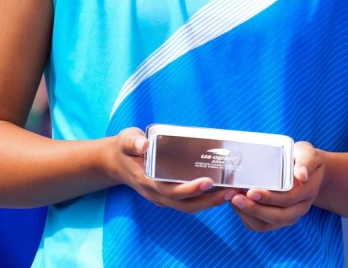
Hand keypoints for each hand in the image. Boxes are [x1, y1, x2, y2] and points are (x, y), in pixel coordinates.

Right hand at [108, 128, 236, 212]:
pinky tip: (220, 190)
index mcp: (147, 181)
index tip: (208, 182)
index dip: (189, 189)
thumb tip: (143, 145)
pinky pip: (187, 202)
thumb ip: (133, 142)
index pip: (170, 190)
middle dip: (208, 200)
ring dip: (210, 202)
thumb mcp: (126, 140)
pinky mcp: (167, 195)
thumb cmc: (125, 148)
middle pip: (185, 204)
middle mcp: (156, 193)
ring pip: (188, 206)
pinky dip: (204, 199)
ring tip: (231, 193)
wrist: (115, 162)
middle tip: (230, 191)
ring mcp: (161, 197)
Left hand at [228, 141, 323, 231]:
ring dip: (248, 214)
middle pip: (278, 216)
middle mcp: (301, 208)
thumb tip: (302, 175)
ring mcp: (290, 216)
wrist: (306, 170)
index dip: (269, 198)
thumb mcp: (307, 153)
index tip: (250, 191)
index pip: (289, 199)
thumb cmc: (303, 158)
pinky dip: (247, 218)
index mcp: (308, 191)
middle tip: (235, 198)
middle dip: (254, 209)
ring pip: (268, 224)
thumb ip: (306, 161)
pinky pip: (261, 226)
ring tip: (233, 200)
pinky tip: (237, 205)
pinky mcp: (278, 220)